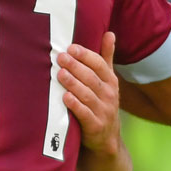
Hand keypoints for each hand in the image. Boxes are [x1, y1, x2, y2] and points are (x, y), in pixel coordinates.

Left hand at [58, 32, 120, 155]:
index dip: (86, 56)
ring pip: (87, 95)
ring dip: (73, 84)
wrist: (106, 137)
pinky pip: (85, 114)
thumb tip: (109, 33)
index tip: (71, 47)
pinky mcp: (95, 126)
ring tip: (60, 74)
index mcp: (110, 81)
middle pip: (91, 78)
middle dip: (76, 67)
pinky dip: (76, 105)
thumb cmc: (102, 101)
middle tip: (61, 57)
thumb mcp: (107, 79)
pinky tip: (65, 98)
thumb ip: (106, 57)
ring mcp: (103, 111)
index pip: (100, 64)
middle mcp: (109, 95)